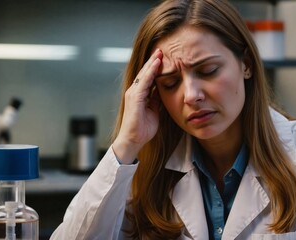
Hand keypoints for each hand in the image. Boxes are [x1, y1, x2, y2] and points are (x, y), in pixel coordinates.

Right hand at [112, 49, 162, 163]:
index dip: (155, 68)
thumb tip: (162, 91)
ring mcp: (133, 93)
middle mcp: (134, 91)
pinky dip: (150, 71)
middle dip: (153, 61)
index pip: (148, 78)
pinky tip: (157, 63)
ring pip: (144, 74)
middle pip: (145, 73)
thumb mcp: (154, 111)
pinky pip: (144, 81)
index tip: (163, 58)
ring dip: (152, 62)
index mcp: (139, 95)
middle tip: (160, 49)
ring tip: (159, 52)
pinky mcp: (134, 97)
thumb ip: (156, 100)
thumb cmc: (143, 129)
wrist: (133, 140)